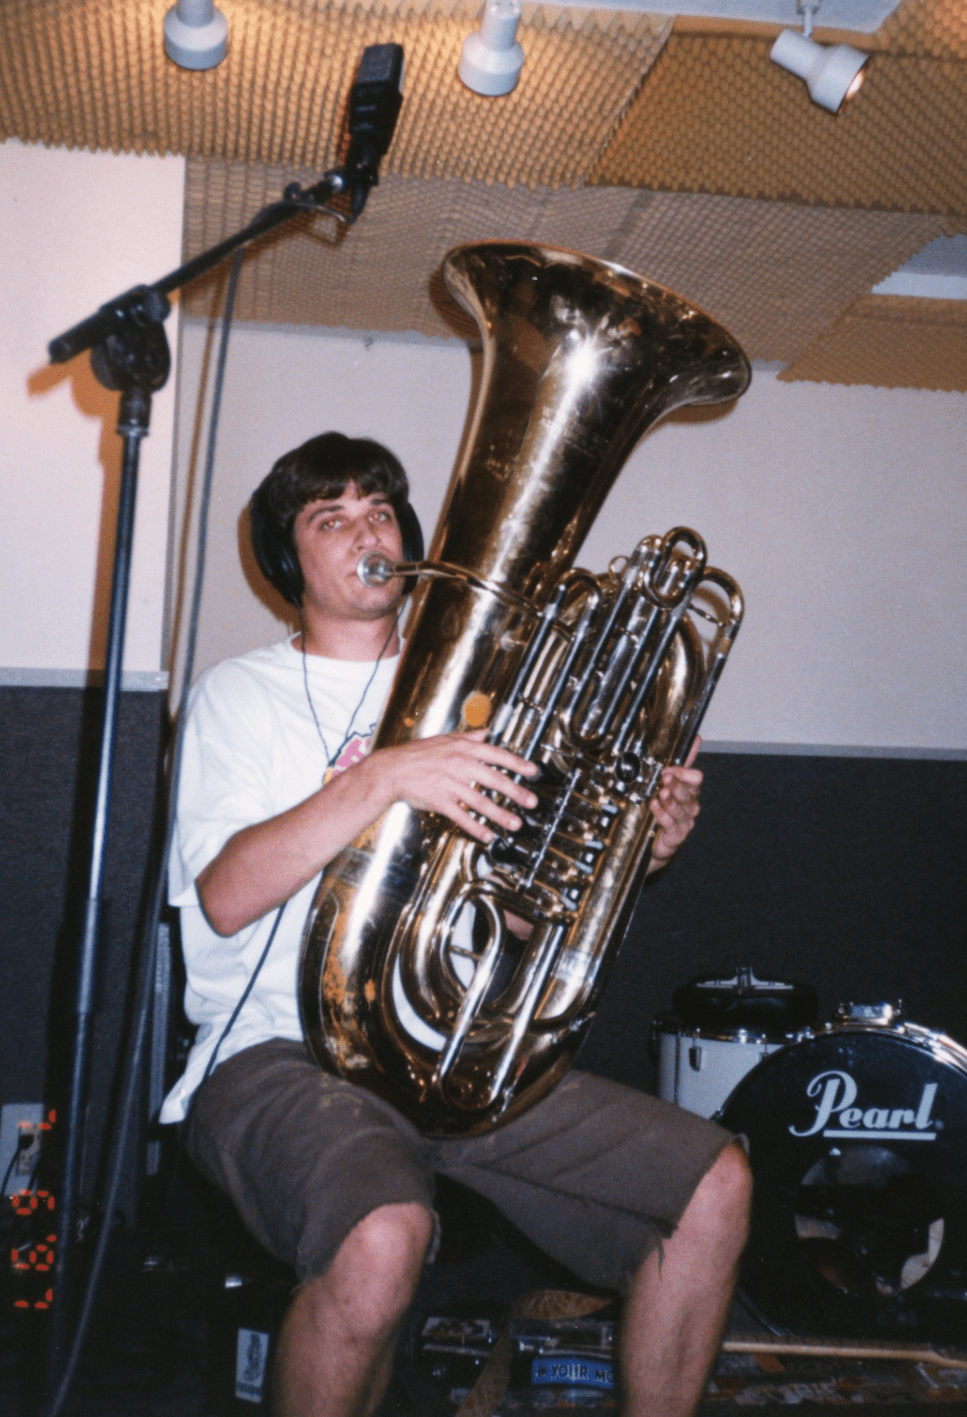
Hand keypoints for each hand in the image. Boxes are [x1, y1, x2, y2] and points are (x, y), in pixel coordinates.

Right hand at [376, 729, 538, 843]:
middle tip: (532, 802)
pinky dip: (475, 827)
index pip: (497, 755)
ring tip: (515, 823)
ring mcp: (450, 784)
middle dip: (516, 792)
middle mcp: (460, 765)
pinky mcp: (440, 801)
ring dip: (500, 814)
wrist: (392, 769)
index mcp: (464, 749)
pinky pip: (461, 816)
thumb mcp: (445, 738)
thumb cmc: (417, 754)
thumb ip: (469, 736)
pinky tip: (487, 835)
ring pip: (481, 801)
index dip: (517, 764)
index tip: (532, 771)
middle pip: (494, 780)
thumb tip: (487, 732)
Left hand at [648, 736, 702, 871]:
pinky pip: (671, 824)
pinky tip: (654, 807)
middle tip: (665, 776)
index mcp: (690, 791)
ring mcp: (685, 821)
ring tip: (660, 792)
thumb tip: (696, 738)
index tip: (672, 768)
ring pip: (680, 808)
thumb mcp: (672, 783)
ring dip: (670, 799)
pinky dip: (662, 815)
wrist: (657, 839)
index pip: (696, 779)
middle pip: (688, 793)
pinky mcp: (676, 835)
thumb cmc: (666, 811)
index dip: (685, 773)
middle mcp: (690, 806)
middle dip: (676, 784)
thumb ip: (683, 763)